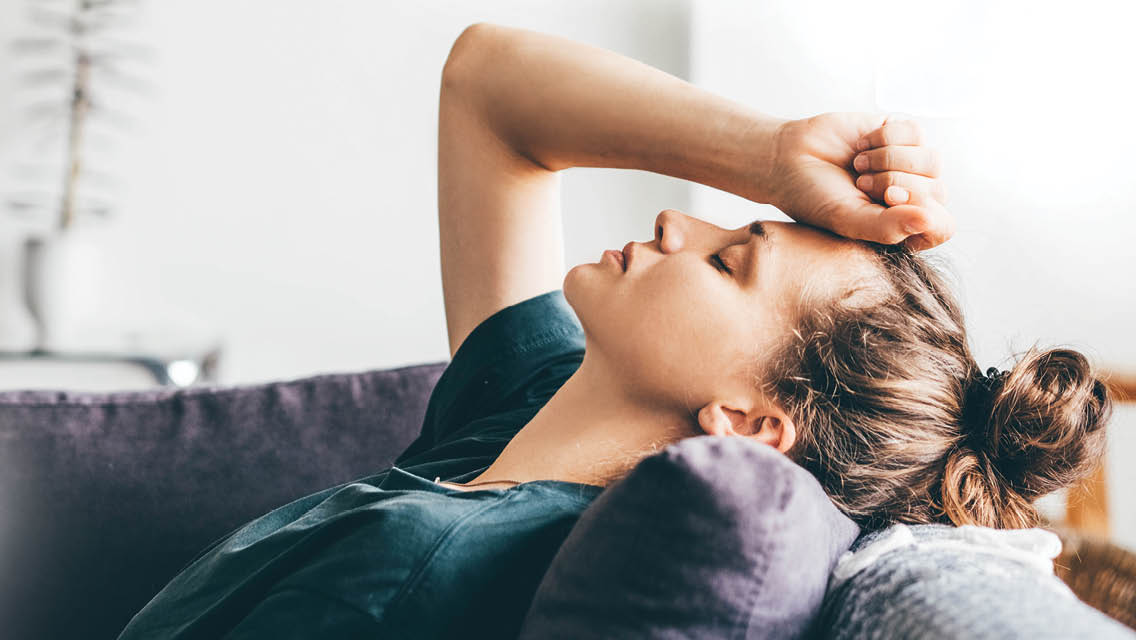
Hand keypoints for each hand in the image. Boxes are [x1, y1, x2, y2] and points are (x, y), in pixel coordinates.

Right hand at [765, 113, 952, 250]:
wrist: (788, 158)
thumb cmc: (815, 198)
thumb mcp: (848, 220)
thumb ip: (889, 227)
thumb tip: (930, 220)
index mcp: (902, 227)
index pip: (941, 226)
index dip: (920, 211)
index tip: (886, 199)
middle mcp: (912, 198)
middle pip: (937, 191)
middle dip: (894, 183)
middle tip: (860, 183)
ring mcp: (910, 165)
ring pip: (932, 161)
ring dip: (889, 160)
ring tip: (859, 166)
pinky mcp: (902, 134)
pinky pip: (915, 132)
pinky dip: (884, 137)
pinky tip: (862, 145)